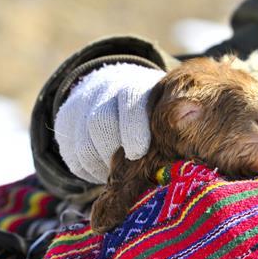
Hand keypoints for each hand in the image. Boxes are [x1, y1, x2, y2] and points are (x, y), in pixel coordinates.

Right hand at [54, 63, 164, 182]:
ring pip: (84, 145)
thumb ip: (175, 121)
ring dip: (102, 166)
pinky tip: (106, 171)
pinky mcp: (66, 126)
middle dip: (114, 151)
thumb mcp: (163, 108)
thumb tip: (191, 136)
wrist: (112, 90)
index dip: (132, 127)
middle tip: (130, 169)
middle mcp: (104, 92)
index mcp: (134, 86)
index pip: (130, 99)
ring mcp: (81, 108)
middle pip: (100, 123)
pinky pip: (73, 159)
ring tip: (119, 172)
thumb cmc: (151, 111)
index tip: (139, 152)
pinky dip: (90, 172)